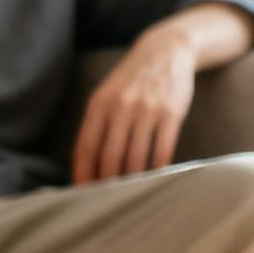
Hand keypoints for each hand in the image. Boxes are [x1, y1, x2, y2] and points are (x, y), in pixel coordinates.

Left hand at [72, 29, 197, 184]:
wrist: (165, 52)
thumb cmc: (131, 80)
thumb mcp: (106, 95)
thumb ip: (97, 124)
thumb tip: (87, 162)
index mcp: (99, 105)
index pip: (86, 147)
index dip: (84, 172)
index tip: (82, 192)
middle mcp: (121, 108)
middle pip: (110, 156)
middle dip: (107, 182)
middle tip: (108, 200)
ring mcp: (147, 110)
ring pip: (136, 157)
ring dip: (133, 180)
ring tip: (130, 193)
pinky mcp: (171, 113)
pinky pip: (162, 150)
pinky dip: (158, 169)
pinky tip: (155, 179)